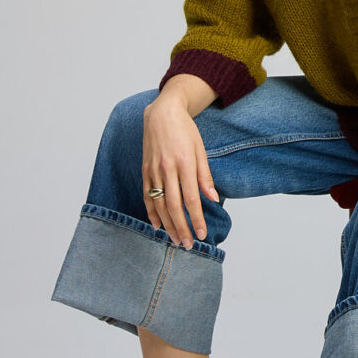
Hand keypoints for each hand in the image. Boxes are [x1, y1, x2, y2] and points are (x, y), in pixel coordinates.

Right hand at [142, 93, 218, 248]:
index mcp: (185, 163)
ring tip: (174, 239)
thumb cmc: (185, 130)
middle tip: (187, 244)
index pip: (191, 198)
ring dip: (167, 224)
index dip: (196, 219)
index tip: (201, 234)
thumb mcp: (201, 149)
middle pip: (174, 205)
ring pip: (159, 203)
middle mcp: (167, 168)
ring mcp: (153, 170)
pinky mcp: (144, 170)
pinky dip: (151, 212)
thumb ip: (205, 175)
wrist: (162, 113)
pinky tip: (157, 224)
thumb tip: (212, 198)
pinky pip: (147, 195)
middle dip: (181, 227)